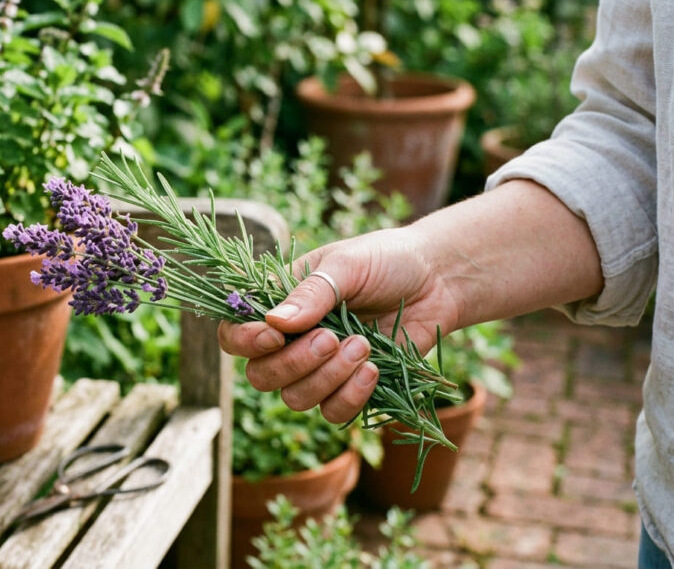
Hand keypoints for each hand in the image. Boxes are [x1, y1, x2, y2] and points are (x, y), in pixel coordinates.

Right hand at [217, 227, 461, 422]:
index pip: (235, 336)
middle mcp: (291, 341)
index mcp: (278, 305)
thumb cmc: (387, 260)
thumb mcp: (347, 264)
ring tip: (363, 345)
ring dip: (327, 378)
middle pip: (261, 376)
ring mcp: (320, 369)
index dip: (244, 344)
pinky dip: (350, 396)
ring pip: (296, 399)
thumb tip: (273, 323)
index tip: (274, 338)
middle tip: (332, 338)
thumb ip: (312, 293)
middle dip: (294, 364)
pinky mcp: (351, 388)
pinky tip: (373, 368)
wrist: (438, 280)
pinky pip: (333, 413)